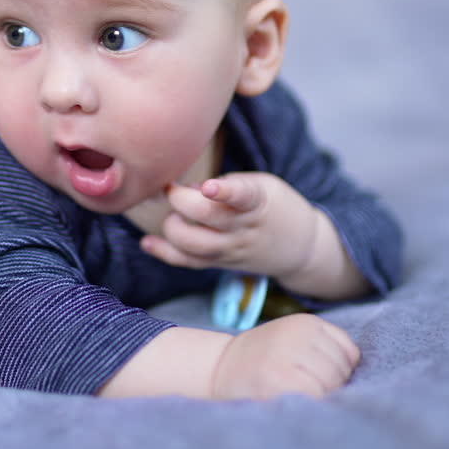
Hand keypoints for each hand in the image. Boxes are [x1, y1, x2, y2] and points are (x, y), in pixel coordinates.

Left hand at [139, 172, 317, 280]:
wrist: (300, 247)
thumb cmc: (275, 206)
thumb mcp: (263, 185)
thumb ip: (229, 185)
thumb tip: (190, 189)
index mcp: (257, 202)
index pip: (243, 196)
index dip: (226, 191)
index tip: (210, 186)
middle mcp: (243, 228)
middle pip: (208, 219)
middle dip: (181, 201)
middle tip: (172, 188)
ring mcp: (231, 249)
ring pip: (194, 245)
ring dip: (173, 226)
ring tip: (173, 213)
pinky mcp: (221, 264)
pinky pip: (189, 262)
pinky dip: (165, 252)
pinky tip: (147, 242)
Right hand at [211, 313, 359, 399]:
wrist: (219, 366)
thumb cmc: (263, 357)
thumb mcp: (294, 338)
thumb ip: (324, 345)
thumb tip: (353, 366)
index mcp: (306, 322)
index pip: (349, 352)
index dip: (339, 369)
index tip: (319, 375)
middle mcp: (299, 335)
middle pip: (341, 370)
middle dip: (330, 385)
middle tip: (305, 387)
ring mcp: (288, 356)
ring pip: (330, 384)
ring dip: (320, 395)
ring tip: (297, 392)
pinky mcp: (279, 379)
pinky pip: (315, 396)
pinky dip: (310, 402)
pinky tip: (292, 398)